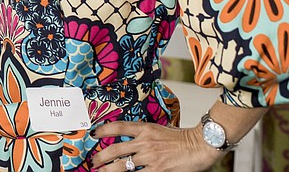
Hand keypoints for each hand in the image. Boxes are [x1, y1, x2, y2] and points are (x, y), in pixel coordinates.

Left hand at [90, 120, 223, 171]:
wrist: (200, 145)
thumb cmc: (183, 137)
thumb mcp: (160, 128)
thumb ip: (145, 133)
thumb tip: (132, 138)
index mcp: (145, 128)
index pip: (119, 127)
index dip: (103, 130)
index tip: (94, 133)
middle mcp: (145, 142)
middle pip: (116, 149)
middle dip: (102, 156)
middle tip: (94, 161)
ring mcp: (151, 157)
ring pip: (123, 165)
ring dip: (109, 169)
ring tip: (101, 171)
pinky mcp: (158, 170)